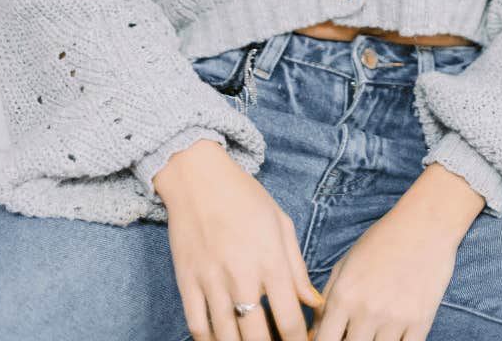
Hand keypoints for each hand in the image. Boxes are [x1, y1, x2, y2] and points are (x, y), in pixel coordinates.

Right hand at [155, 138, 324, 339]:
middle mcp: (242, 275)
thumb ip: (298, 267)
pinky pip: (197, 326)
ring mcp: (211, 281)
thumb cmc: (245, 196)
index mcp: (270, 260)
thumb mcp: (280, 224)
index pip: (291, 320)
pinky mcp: (187, 281)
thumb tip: (314, 303)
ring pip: (227, 339)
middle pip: (259, 339)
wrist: (198, 176)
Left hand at [307, 203, 458, 340]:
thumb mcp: (345, 264)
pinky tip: (394, 333)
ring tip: (374, 330)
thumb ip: (326, 301)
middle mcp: (367, 310)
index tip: (329, 340)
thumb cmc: (381, 240)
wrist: (424, 224)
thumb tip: (313, 334)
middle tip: (355, 331)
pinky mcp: (420, 321)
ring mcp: (395, 318)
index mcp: (344, 295)